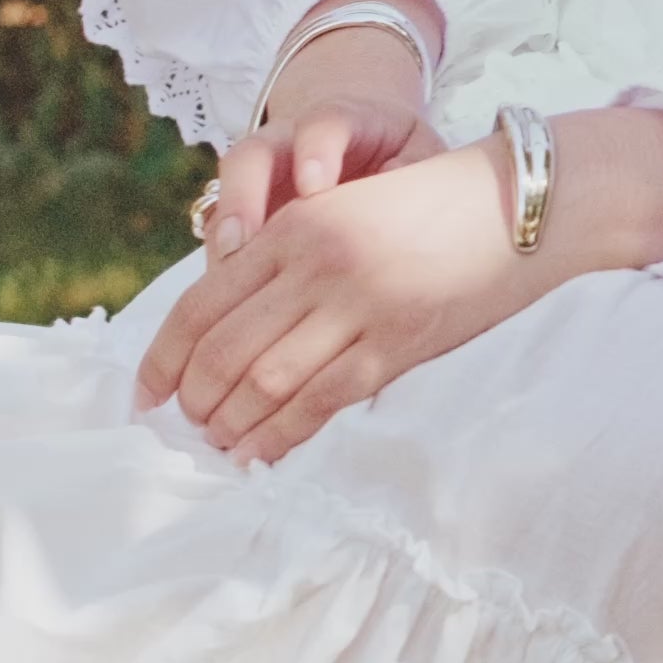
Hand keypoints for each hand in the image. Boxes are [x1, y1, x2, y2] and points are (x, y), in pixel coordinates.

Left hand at [137, 136, 532, 459]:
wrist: (519, 207)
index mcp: (296, 225)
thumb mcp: (348, 212)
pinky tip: (257, 455)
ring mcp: (356, 306)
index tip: (143, 394)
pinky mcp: (395, 345)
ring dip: (228, 424)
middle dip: (191, 400)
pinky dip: (278, 437)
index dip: (162, 357)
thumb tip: (236, 336)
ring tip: (215, 444)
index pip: (201, 302)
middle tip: (182, 427)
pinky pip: (319, 402)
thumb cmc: (433, 209)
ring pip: (264, 382)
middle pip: (222, 349)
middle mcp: (316, 263)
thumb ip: (293, 262)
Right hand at [191, 8, 447, 267]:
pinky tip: (229, 302)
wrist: (369, 138)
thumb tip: (407, 222)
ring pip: (226, 199)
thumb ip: (413, 178)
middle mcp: (287, 143)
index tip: (314, 185)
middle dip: (244, 196)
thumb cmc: (400, 154)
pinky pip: (222, 234)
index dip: (315, 148)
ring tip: (225, 276)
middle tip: (242, 240)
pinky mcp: (245, 210)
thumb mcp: (418, 156)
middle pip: (254, 155)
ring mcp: (259, 176)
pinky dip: (223, 266)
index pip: (324, 123)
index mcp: (342, 121)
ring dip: (224, 237)